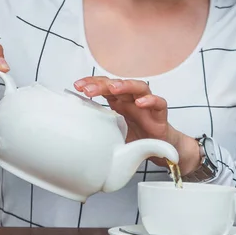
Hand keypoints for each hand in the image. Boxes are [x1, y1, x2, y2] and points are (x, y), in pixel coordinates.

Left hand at [74, 76, 200, 172]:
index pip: (105, 86)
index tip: (77, 86)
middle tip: (88, 89)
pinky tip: (141, 103)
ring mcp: (147, 105)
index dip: (92, 83)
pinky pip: (159, 103)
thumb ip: (99, 132)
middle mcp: (132, 100)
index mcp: (119, 102)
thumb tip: (75, 137)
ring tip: (114, 88)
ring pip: (139, 87)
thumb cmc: (136, 141)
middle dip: (102, 84)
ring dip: (126, 85)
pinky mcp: (160, 114)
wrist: (159, 151)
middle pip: (118, 84)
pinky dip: (151, 100)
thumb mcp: (112, 137)